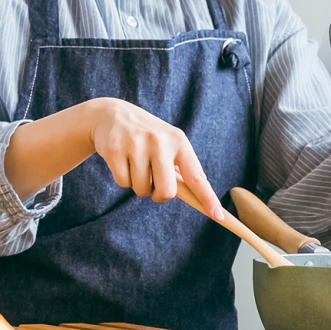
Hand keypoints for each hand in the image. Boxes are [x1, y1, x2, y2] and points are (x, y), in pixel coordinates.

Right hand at [86, 98, 221, 217]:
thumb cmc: (146, 135)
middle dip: (158, 194)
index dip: (208, 198)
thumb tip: (195, 198)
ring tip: (135, 163)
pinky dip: (122, 179)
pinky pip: (123, 183)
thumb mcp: (167, 143)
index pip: (196, 176)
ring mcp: (137, 145)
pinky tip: (122, 160)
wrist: (112, 114)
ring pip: (142, 190)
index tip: (218, 216)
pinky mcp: (116, 150)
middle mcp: (160, 141)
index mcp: (179, 141)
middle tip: (152, 180)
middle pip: (166, 192)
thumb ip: (179, 167)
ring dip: (138, 185)